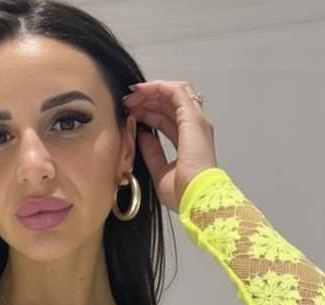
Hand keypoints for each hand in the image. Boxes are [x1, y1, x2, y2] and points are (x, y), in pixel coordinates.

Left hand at [122, 80, 216, 213]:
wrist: (196, 197)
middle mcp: (195, 129)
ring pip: (173, 93)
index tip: (130, 114)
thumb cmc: (184, 193)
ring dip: (151, 92)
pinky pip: (175, 91)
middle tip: (127, 103)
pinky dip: (158, 87)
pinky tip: (141, 91)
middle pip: (170, 104)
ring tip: (131, 96)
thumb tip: (143, 134)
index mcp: (189, 143)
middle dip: (147, 100)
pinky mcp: (192, 117)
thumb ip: (152, 152)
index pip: (168, 119)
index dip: (149, 113)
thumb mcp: (160, 171)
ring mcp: (196, 121)